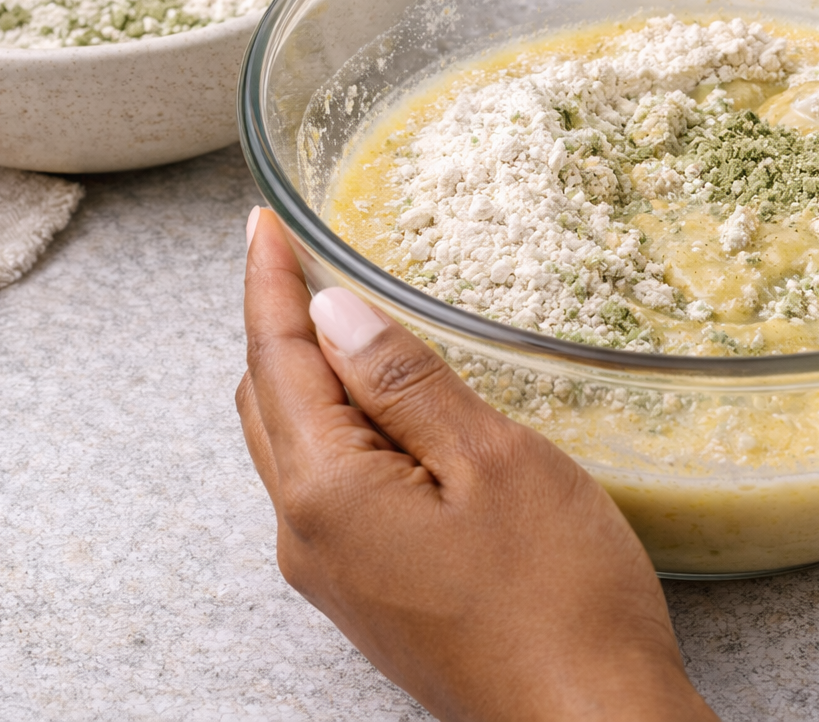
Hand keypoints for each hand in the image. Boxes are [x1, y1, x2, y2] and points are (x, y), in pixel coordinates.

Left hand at [235, 207, 717, 721]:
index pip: (276, 361)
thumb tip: (330, 311)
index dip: (267, 283)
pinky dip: (343, 432)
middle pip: (269, 405)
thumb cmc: (558, 596)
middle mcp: (308, 540)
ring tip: (348, 321)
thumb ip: (405, 382)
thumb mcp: (492, 461)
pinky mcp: (372, 595)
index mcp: (326, 495)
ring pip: (297, 450)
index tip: (260, 223)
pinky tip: (388, 413)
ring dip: (311, 379)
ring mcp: (337, 575)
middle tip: (301, 258)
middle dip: (279, 326)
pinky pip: (330, 492)